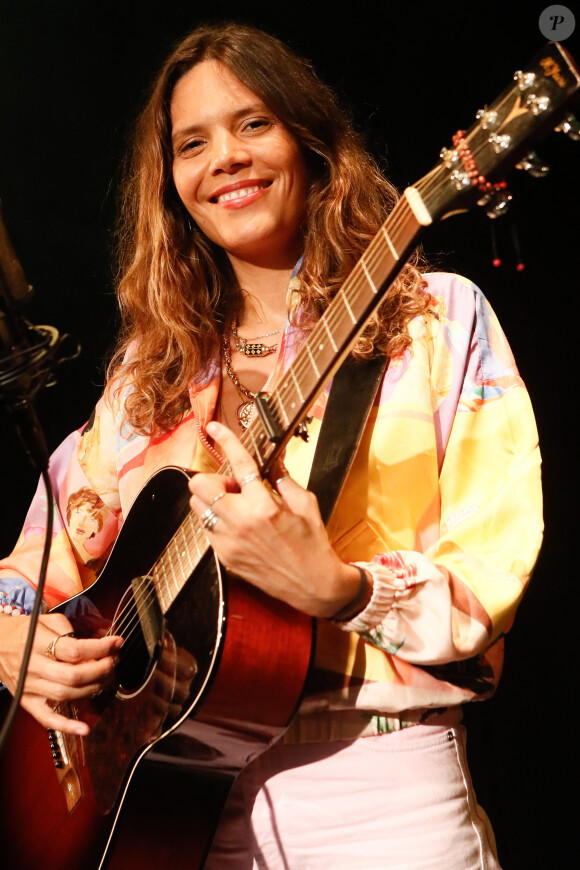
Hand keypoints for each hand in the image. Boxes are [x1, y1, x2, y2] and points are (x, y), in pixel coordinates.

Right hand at [0, 612, 122, 735]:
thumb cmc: (24, 631)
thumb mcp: (46, 620)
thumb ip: (71, 630)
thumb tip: (100, 639)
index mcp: (36, 643)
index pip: (74, 650)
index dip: (100, 647)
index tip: (117, 642)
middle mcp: (31, 666)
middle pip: (73, 675)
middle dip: (101, 669)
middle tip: (114, 661)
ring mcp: (29, 687)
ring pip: (66, 695)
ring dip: (93, 688)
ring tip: (107, 677)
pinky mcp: (27, 701)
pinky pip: (46, 718)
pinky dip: (66, 725)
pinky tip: (84, 728)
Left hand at [188, 421, 364, 617]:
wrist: (313, 584)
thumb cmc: (313, 542)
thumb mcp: (305, 503)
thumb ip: (283, 478)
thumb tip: (271, 458)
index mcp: (264, 505)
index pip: (239, 464)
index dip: (225, 440)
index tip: (214, 427)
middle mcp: (240, 522)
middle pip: (200, 486)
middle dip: (213, 479)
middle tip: (234, 487)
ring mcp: (228, 541)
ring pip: (197, 507)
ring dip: (212, 500)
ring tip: (236, 506)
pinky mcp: (224, 556)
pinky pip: (206, 528)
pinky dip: (216, 520)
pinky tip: (237, 525)